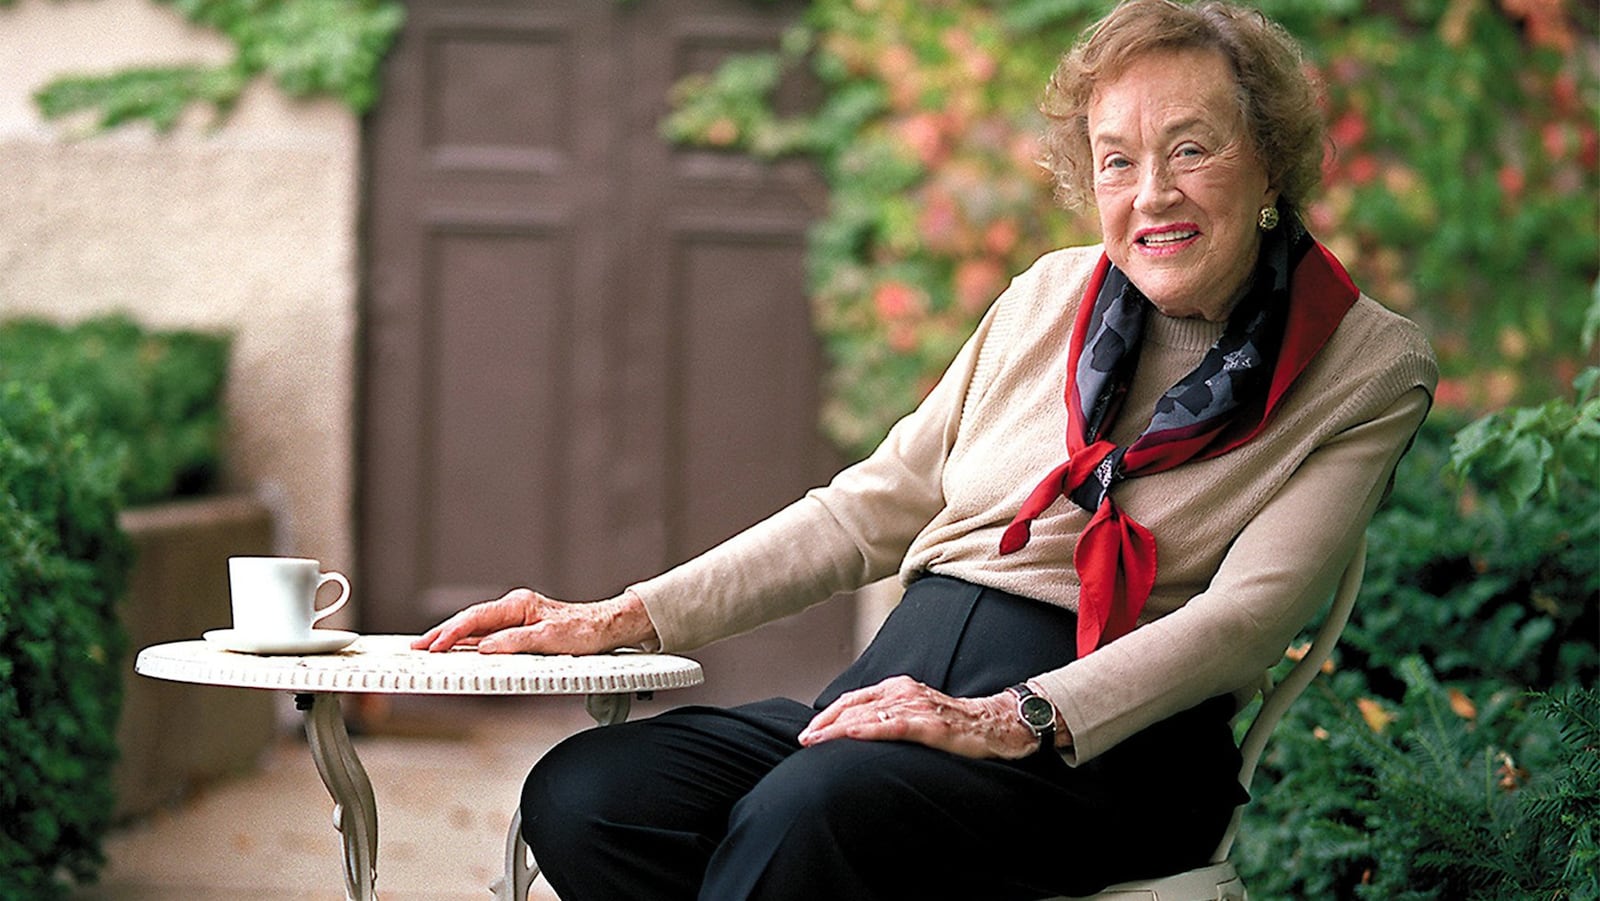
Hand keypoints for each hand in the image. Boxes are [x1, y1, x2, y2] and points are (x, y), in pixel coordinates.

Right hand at [410, 589, 655, 654]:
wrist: (607, 628)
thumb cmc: (584, 631)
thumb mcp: (550, 640)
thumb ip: (515, 643)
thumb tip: (485, 648)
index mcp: (518, 605)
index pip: (475, 619)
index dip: (451, 634)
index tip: (433, 647)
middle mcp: (514, 608)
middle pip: (469, 621)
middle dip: (441, 635)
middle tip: (416, 649)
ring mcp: (516, 619)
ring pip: (476, 628)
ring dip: (452, 640)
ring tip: (428, 651)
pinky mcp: (521, 630)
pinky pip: (488, 635)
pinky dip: (469, 643)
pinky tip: (458, 652)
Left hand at [796, 675, 1043, 759]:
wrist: (995, 725)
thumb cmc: (954, 723)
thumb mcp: (916, 714)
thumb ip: (889, 717)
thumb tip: (856, 732)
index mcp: (898, 687)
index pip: (853, 698)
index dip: (828, 714)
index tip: (809, 731)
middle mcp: (903, 691)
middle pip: (854, 706)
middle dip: (825, 724)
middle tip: (803, 740)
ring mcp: (916, 706)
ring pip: (867, 715)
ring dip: (836, 728)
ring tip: (814, 741)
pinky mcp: (929, 725)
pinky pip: (892, 726)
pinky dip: (867, 729)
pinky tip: (849, 734)